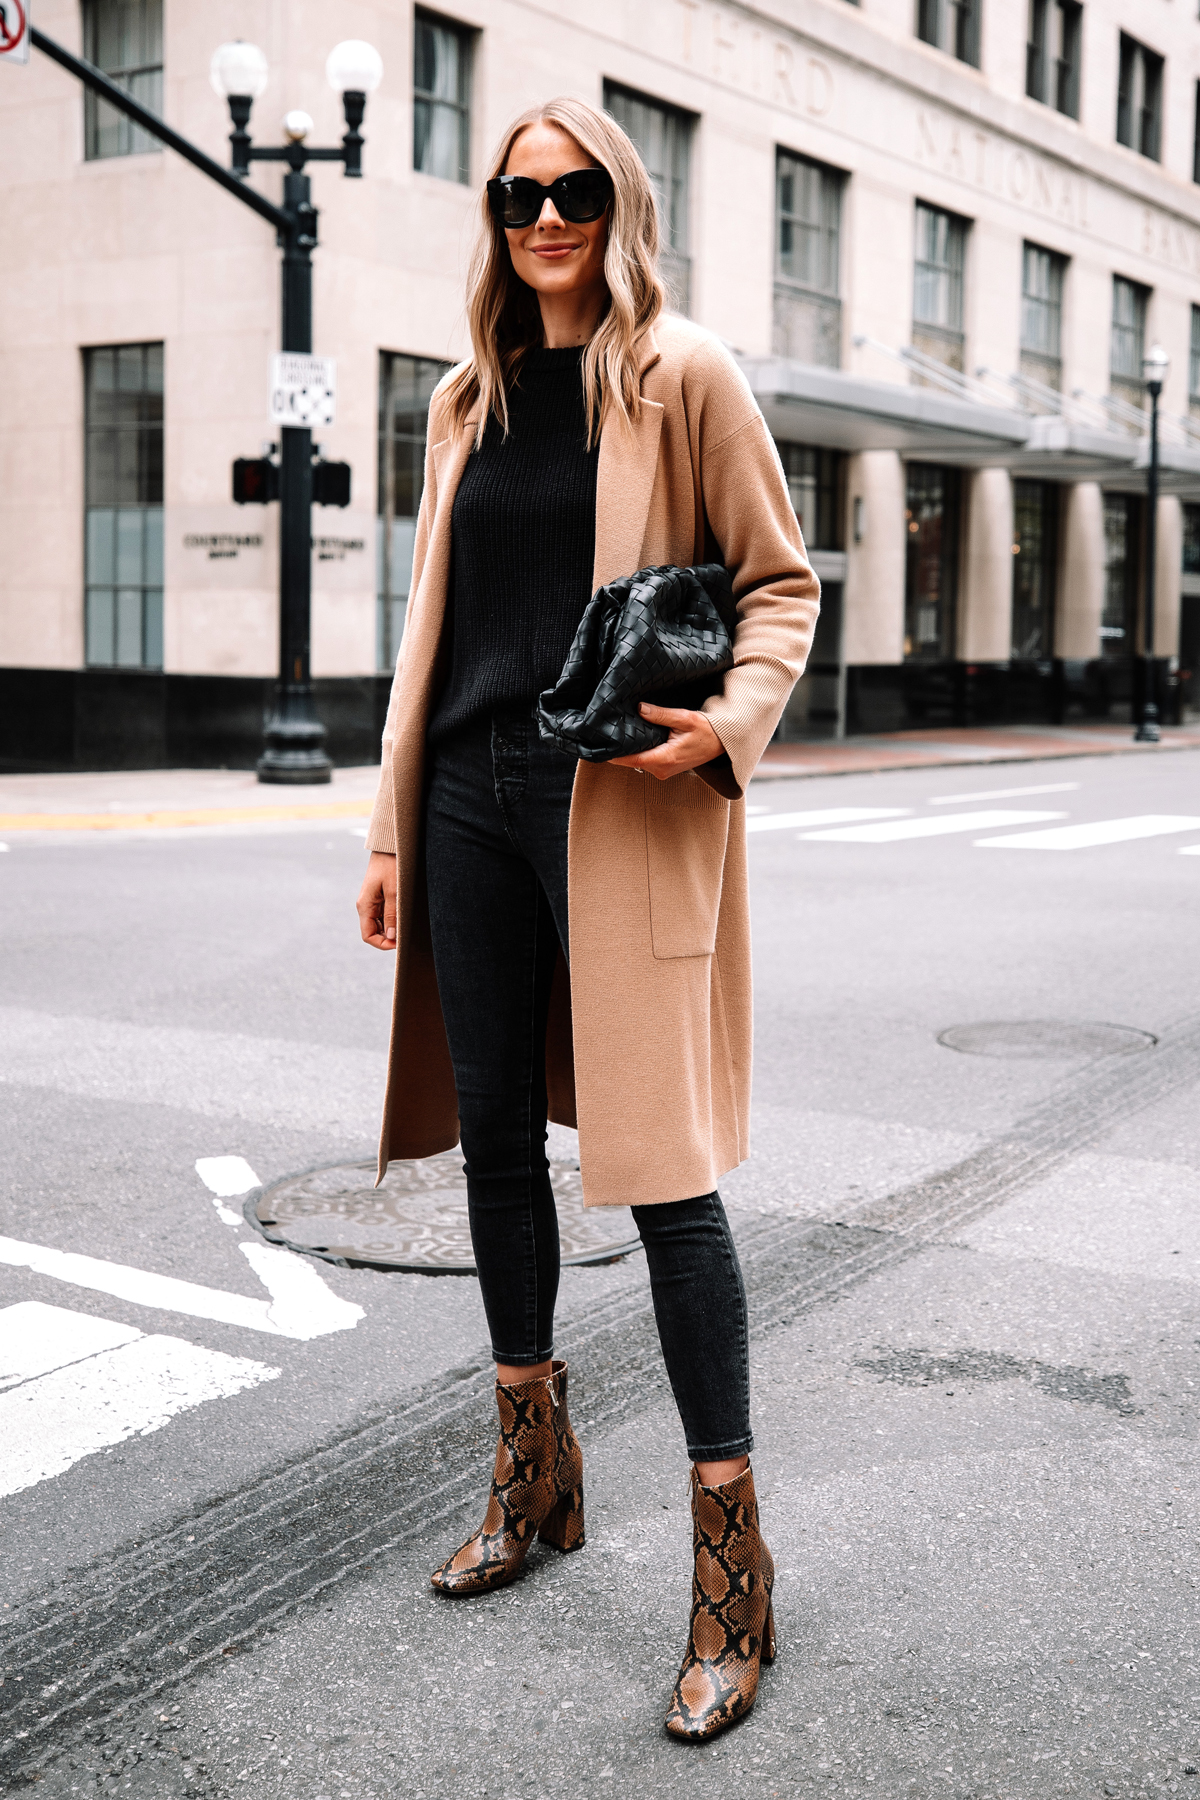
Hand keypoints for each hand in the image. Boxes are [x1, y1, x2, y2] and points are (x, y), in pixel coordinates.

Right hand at [357, 851, 396, 950]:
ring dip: (392, 928)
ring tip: (407, 925)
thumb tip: (391, 936)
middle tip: (406, 935)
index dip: (382, 944)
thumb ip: (392, 914)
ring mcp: (373, 902)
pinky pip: (385, 914)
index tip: (399, 943)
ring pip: (380, 924)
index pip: (368, 936)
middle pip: (374, 932)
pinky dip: (394, 919)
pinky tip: (405, 916)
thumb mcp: (393, 891)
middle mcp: (366, 906)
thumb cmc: (391, 865)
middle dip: (389, 937)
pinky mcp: (380, 897)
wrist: (389, 846)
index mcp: (365, 906)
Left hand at [609, 703, 723, 781]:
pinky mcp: (665, 768)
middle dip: (618, 749)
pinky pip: (646, 761)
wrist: (723, 744)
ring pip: (637, 761)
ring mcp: (663, 771)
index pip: (630, 759)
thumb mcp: (685, 718)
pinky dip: (638, 751)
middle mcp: (662, 769)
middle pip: (631, 761)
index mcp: (664, 759)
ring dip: (628, 750)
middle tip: (604, 733)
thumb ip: (661, 714)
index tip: (599, 744)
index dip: (613, 754)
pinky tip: (633, 738)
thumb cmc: (708, 731)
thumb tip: (640, 708)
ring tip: (617, 733)